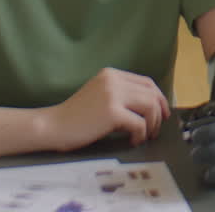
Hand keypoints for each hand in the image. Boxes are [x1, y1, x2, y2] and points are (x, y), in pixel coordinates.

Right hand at [42, 68, 170, 150]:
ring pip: (150, 106)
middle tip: (156, 129)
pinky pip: (139, 123)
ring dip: (152, 124)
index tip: (162, 113)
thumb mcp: (99, 95)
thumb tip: (149, 106)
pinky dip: (140, 134)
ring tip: (145, 136)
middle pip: (151, 93)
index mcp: (111, 74)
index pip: (146, 82)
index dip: (159, 98)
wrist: (52, 126)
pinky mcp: (111, 112)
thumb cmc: (74, 116)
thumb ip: (120, 93)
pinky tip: (133, 141)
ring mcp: (112, 94)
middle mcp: (113, 80)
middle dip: (159, 112)